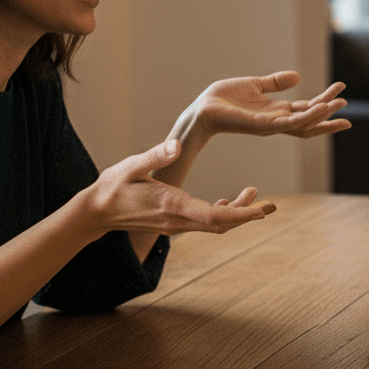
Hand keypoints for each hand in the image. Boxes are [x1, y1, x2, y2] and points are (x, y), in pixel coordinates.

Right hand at [84, 139, 275, 236]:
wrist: (96, 212)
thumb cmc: (113, 186)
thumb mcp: (131, 166)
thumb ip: (155, 155)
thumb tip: (176, 144)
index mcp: (172, 206)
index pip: (214, 216)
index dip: (240, 214)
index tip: (261, 211)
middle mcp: (178, 220)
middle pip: (221, 224)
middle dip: (248, 215)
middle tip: (272, 205)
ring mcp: (176, 224)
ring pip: (215, 225)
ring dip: (237, 213)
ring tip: (256, 195)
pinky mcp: (174, 223)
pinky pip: (204, 222)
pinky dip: (221, 213)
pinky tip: (228, 200)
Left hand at [189, 71, 351, 139]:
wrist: (203, 110)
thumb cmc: (224, 100)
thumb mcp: (255, 85)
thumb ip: (275, 83)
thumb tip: (297, 76)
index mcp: (276, 112)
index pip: (306, 109)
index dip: (323, 101)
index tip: (340, 90)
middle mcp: (277, 121)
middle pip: (310, 120)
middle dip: (329, 113)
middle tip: (346, 101)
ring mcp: (272, 125)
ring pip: (304, 123)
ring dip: (322, 114)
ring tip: (339, 104)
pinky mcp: (264, 125)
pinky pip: (291, 123)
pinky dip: (308, 117)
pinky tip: (320, 108)